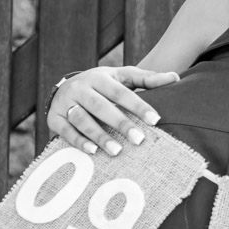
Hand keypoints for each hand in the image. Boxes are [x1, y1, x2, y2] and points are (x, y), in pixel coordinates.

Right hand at [47, 66, 180, 155]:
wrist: (67, 86)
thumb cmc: (104, 84)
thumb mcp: (123, 77)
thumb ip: (147, 79)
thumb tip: (175, 78)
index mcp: (99, 76)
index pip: (121, 91)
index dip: (138, 105)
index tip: (155, 120)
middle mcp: (80, 87)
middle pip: (101, 106)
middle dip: (120, 123)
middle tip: (139, 140)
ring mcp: (65, 102)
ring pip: (82, 119)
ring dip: (99, 136)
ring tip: (117, 151)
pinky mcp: (53, 117)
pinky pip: (65, 131)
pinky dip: (78, 142)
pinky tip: (93, 152)